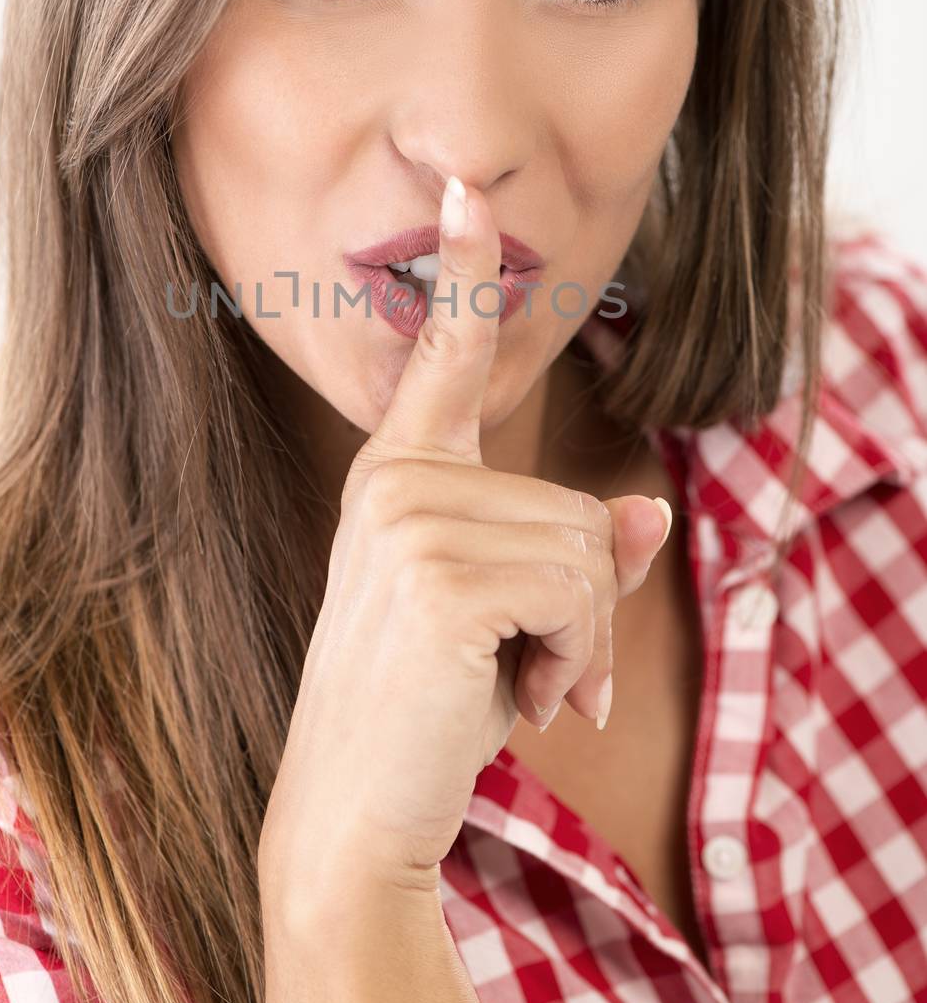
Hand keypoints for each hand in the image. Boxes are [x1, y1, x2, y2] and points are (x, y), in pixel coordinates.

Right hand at [258, 176, 669, 901]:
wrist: (351, 815)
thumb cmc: (422, 714)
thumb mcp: (504, 621)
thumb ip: (572, 557)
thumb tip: (649, 516)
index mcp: (399, 476)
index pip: (444, 358)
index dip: (464, 272)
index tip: (469, 187)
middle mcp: (396, 481)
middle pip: (576, 505)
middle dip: (580, 607)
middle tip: (524, 671)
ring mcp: (408, 519)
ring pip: (586, 547)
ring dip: (577, 640)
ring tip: (511, 684)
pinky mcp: (437, 570)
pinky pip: (579, 589)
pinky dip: (574, 660)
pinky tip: (516, 699)